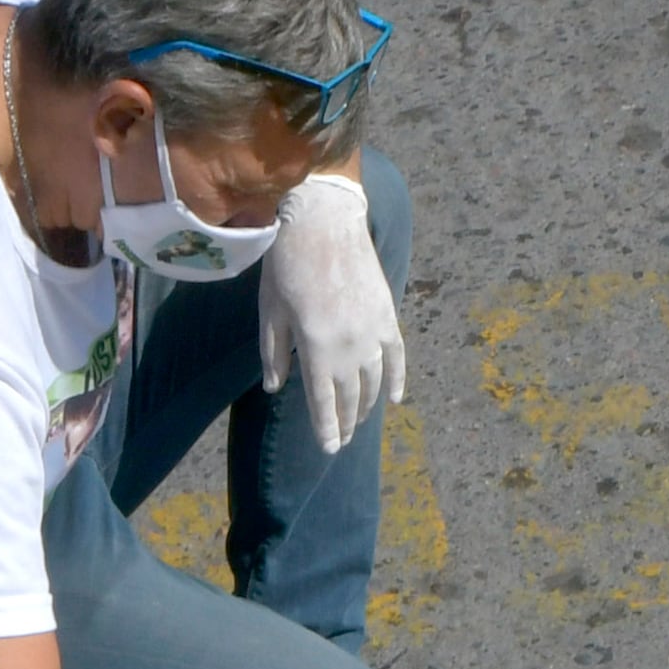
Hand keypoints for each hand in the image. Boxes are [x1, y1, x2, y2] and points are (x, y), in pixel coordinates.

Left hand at [255, 174, 404, 456]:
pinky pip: (397, 356)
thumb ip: (274, 353)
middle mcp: (349, 347)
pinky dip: (397, 379)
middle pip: (351, 397)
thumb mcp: (270, 310)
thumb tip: (276, 388)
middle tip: (342, 441)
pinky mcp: (387, 315)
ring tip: (360, 420)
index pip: (324, 403)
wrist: (324, 219)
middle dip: (346, 423)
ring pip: (374, 381)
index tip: (330, 449)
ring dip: (367, 405)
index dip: (327, 429)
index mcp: (317, 349)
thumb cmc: (288, 262)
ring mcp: (372, 332)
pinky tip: (394, 399)